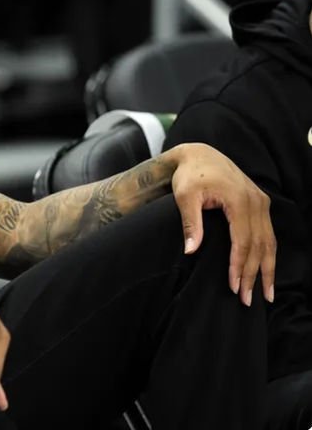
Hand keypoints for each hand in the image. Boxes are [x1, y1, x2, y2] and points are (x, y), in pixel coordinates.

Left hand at [169, 143, 274, 306]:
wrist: (199, 154)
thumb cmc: (189, 175)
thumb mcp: (184, 196)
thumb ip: (190, 222)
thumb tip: (190, 251)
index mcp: (239, 200)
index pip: (243, 241)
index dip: (240, 265)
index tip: (234, 286)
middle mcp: (256, 201)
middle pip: (259, 245)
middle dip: (255, 274)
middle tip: (248, 300)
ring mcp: (261, 202)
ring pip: (269, 242)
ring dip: (267, 269)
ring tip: (265, 295)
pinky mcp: (260, 204)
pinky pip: (268, 234)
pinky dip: (268, 254)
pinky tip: (267, 271)